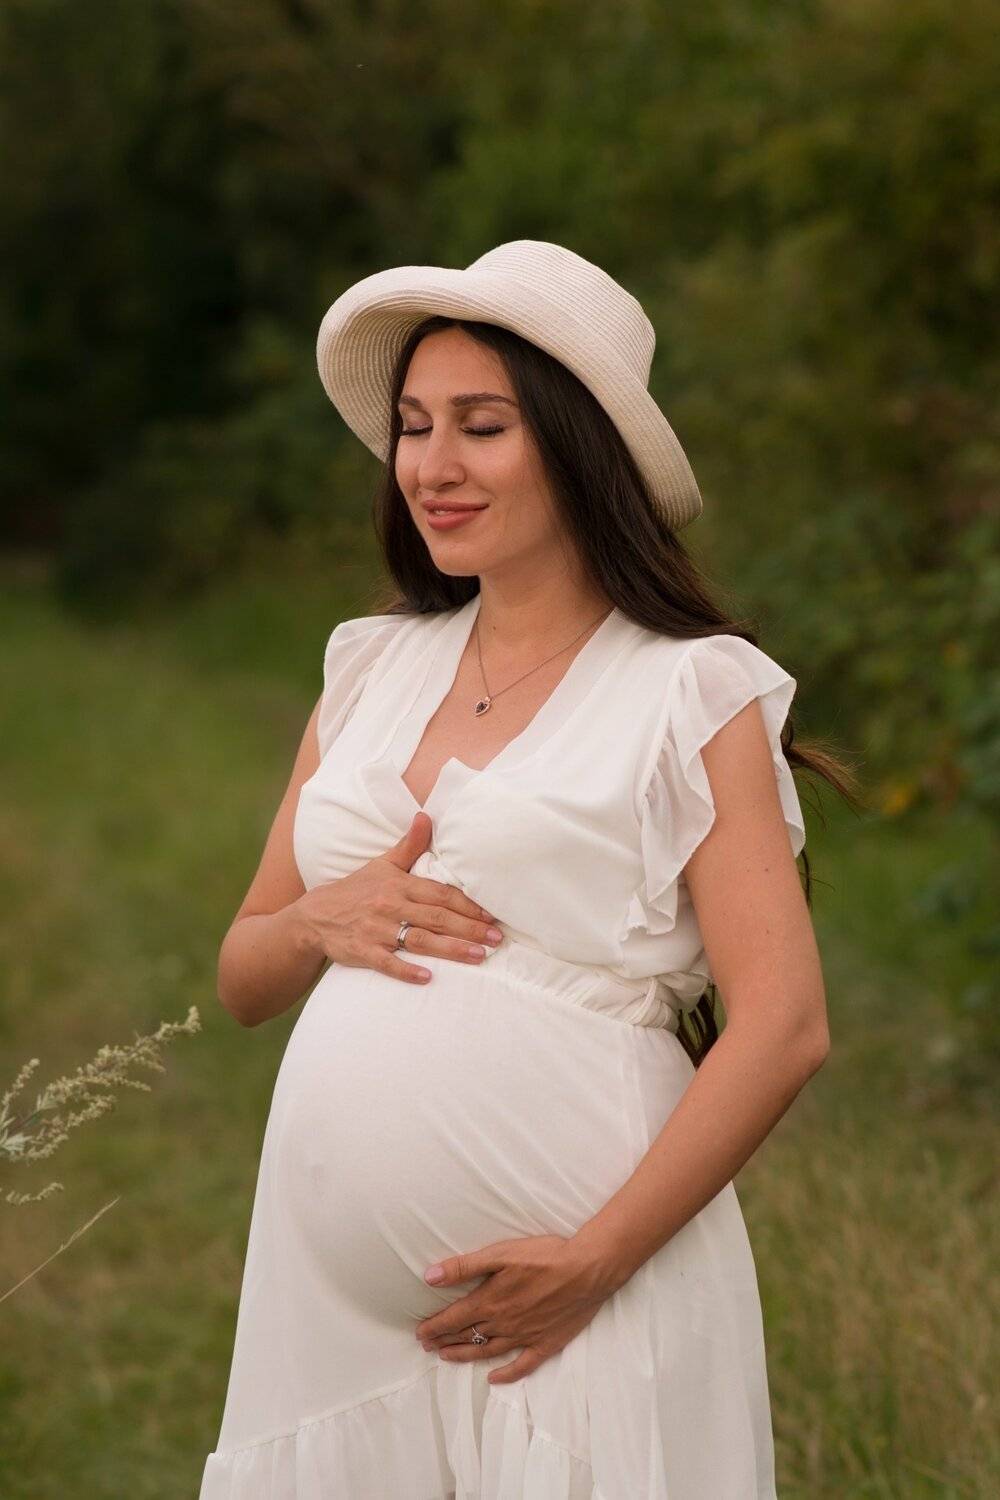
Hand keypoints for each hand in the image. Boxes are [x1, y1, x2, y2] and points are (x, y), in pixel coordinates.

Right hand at [295, 811, 503, 983]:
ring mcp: (376, 930)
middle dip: (469, 929)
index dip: (468, 905)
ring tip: (478, 957)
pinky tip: (428, 977)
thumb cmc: (357, 890)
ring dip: (450, 949)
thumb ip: (410, 845)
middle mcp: (390, 905)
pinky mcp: (363, 951)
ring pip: (418, 940)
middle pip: (436, 917)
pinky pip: (387, 963)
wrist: (315, 915)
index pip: (440, 894)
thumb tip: (426, 816)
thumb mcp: (383, 865)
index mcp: (399, 885)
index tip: (492, 916)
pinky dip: (406, 970)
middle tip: (497, 940)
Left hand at [414, 1234, 613, 1384]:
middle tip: (426, 1346)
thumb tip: (430, 1276)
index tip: (420, 1333)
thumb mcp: (500, 1253)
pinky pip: (522, 1365)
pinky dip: (506, 1374)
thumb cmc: (544, 1256)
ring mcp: (525, 1337)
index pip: (454, 1319)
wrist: (587, 1269)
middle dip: (444, 1341)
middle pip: (468, 1336)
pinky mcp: (546, 1343)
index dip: (435, 1327)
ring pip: (488, 1351)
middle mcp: (504, 1324)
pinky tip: (494, 1378)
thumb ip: (464, 1266)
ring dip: (465, 1355)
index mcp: (490, 1301)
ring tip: (447, 1357)